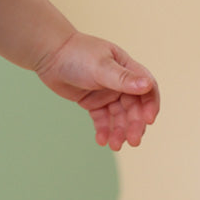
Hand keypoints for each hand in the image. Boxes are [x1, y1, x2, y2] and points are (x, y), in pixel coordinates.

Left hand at [35, 32, 159, 149]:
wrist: (48, 54)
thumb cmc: (76, 54)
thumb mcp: (101, 66)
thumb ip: (123, 78)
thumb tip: (147, 85)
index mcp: (127, 68)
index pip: (147, 89)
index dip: (150, 105)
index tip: (148, 120)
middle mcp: (120, 82)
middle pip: (134, 108)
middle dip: (134, 124)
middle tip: (133, 141)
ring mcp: (106, 93)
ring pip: (119, 116)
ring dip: (119, 131)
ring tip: (114, 145)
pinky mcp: (92, 102)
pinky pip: (102, 119)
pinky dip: (103, 130)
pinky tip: (101, 141)